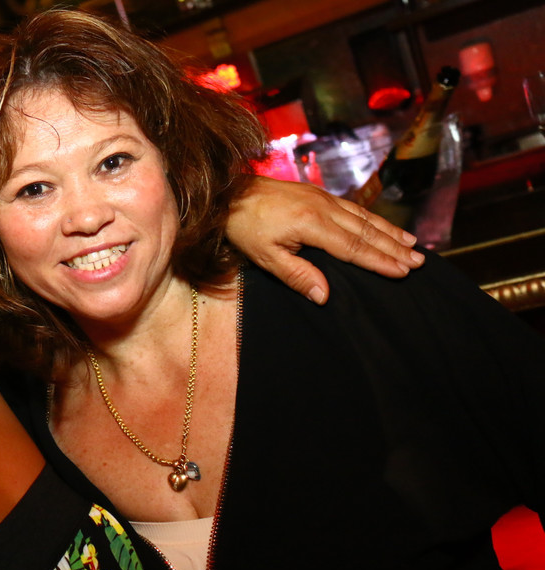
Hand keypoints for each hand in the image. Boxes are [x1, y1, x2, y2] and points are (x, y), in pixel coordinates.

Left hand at [226, 176, 424, 304]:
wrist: (230, 192)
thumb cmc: (244, 227)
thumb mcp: (265, 256)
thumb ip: (297, 275)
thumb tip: (325, 296)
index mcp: (312, 224)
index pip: (354, 247)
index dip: (380, 261)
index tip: (403, 271)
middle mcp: (324, 208)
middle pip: (366, 231)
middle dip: (394, 248)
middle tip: (419, 262)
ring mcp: (323, 198)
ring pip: (364, 217)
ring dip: (390, 232)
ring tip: (413, 245)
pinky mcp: (318, 194)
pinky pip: (354, 208)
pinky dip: (374, 219)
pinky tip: (385, 226)